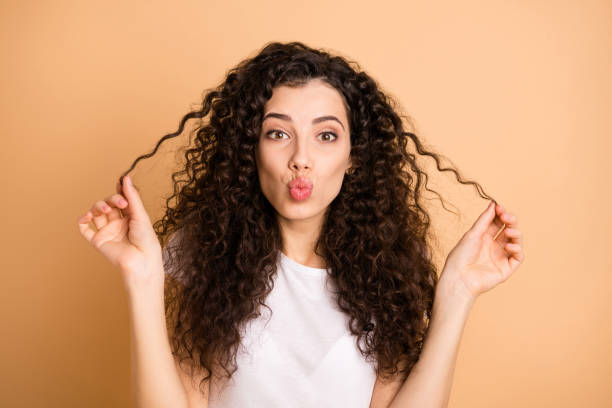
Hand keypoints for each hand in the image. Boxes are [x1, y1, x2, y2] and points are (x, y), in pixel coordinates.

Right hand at [77, 175, 163, 291]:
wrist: (142, 261)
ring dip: (98, 207)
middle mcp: (118, 222)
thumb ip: (131, 196)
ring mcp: (107, 231)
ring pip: (96, 213)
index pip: (120, 198)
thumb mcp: (140, 214)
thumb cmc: (146, 239)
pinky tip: (87, 216)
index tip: (120, 182)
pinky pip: (85, 229)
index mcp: (130, 216)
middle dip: (111, 199)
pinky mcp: (98, 241)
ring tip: (105, 210)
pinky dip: (82, 220)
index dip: (118, 190)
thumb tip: (125, 177)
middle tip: (120, 203)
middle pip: (108, 203)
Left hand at [438, 201, 524, 302]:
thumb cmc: (460, 256)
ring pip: (515, 242)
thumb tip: (493, 204)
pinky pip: (518, 257)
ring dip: (515, 234)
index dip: (500, 214)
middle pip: (508, 230)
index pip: (497, 222)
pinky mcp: (506, 268)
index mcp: (483, 237)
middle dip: (510, 221)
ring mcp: (500, 257)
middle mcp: (493, 246)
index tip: (499, 207)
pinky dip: (517, 249)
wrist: (459, 278)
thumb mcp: (473, 234)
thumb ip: (485, 220)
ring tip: (508, 232)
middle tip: (507, 217)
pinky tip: (509, 246)